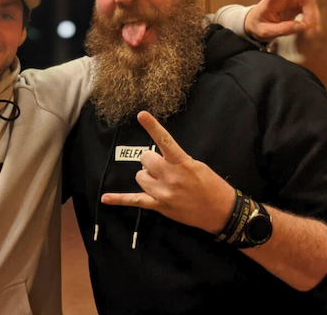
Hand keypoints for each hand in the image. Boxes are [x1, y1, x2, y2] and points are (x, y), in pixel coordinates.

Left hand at [101, 111, 234, 234]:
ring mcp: (163, 192)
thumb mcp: (197, 165)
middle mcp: (170, 176)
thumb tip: (160, 158)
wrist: (221, 212)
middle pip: (145, 159)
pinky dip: (119, 199)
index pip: (164, 140)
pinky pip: (134, 200)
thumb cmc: (212, 186)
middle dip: (151, 161)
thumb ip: (177, 159)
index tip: (141, 115)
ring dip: (147, 176)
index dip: (152, 126)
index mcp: (182, 163)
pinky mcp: (159, 205)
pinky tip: (105, 198)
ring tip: (162, 182)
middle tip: (163, 168)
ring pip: (140, 176)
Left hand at [244, 0, 326, 40]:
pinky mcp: (297, 6)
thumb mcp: (265, 32)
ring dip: (313, 16)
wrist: (256, 24)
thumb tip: (302, 27)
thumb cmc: (258, 26)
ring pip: (308, 2)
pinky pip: (310, 9)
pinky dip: (313, 19)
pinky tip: (314, 30)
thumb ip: (281, 30)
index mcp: (270, 2)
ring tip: (311, 32)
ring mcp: (291, 0)